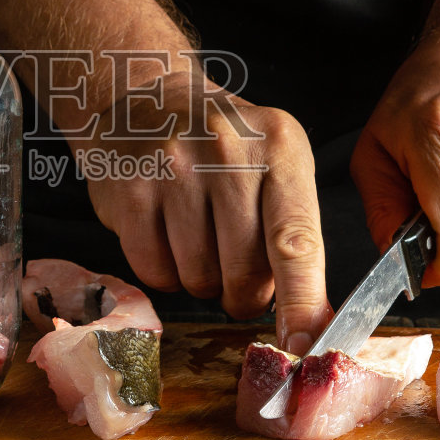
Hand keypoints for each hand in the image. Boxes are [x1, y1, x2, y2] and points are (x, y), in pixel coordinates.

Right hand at [0, 0, 331, 349]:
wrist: (142, 94)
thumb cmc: (221, 146)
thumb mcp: (275, 166)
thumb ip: (296, 237)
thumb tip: (310, 325)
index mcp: (281, 147)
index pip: (297, 241)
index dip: (302, 303)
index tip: (305, 346)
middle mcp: (229, 152)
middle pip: (246, 274)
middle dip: (244, 291)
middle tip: (235, 262)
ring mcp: (173, 168)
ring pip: (199, 280)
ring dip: (201, 278)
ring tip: (195, 233)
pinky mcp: (128, 189)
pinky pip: (154, 272)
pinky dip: (162, 271)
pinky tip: (164, 233)